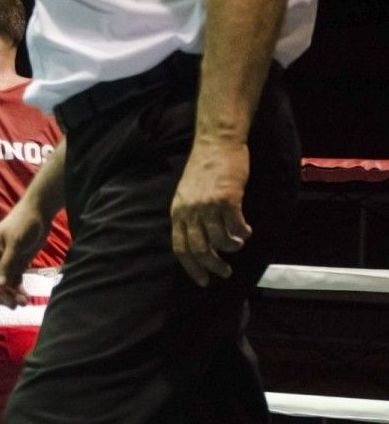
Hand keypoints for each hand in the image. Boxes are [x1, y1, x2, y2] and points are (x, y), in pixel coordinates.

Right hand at [0, 204, 50, 307]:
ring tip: (23, 303)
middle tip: (12, 305)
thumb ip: (7, 264)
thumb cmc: (23, 223)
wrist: (39, 213)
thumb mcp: (15, 243)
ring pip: (5, 284)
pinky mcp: (18, 264)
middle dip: (1, 295)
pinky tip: (26, 298)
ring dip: (11, 295)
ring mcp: (7, 263)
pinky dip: (19, 290)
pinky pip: (16, 281)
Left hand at [170, 138, 250, 285]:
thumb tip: (200, 241)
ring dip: (231, 247)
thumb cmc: (204, 168)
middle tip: (224, 272)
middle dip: (213, 265)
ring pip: (220, 240)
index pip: (180, 247)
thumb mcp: (187, 194)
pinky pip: (236, 225)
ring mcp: (208, 204)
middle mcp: (190, 210)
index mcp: (177, 211)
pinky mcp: (227, 197)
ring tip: (238, 244)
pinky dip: (242, 233)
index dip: (191, 267)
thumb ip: (190, 215)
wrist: (216, 143)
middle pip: (199, 249)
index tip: (202, 280)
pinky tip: (247, 231)